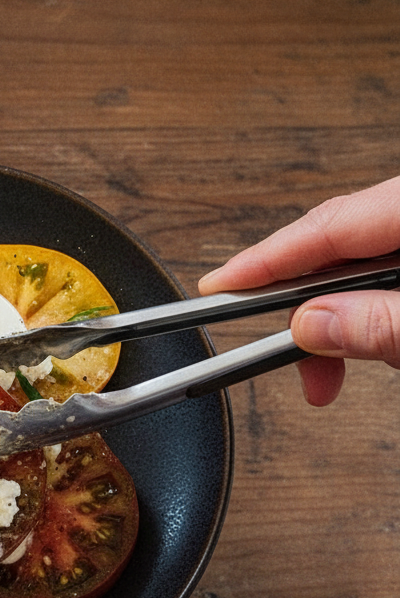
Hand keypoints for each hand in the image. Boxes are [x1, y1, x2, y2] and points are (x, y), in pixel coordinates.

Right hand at [198, 174, 399, 404]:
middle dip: (306, 309)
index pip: (326, 226)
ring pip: (363, 269)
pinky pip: (388, 278)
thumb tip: (311, 324)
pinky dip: (372, 314)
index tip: (216, 286)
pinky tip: (377, 346)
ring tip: (331, 372)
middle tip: (288, 359)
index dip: (263, 259)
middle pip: (338, 249)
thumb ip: (380, 323)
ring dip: (341, 322)